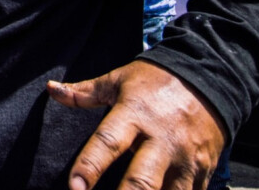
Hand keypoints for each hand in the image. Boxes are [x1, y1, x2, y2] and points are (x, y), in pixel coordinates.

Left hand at [47, 59, 225, 189]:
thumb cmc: (154, 82)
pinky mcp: (203, 175)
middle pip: (142, 181)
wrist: (207, 81)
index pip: (108, 142)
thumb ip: (84, 92)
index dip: (90, 165)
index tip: (75, 187)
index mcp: (134, 114)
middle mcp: (160, 140)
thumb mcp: (118, 80)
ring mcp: (185, 161)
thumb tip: (51, 90)